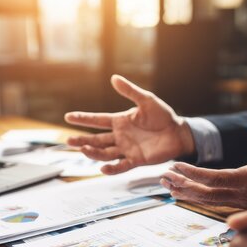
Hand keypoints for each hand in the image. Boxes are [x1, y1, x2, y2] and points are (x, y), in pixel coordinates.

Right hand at [65, 75, 194, 174]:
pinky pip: (121, 166)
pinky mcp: (135, 160)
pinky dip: (111, 169)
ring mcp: (126, 149)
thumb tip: (113, 78)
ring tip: (83, 150)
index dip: (83, 119)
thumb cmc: (163, 115)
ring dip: (93, 153)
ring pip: (104, 153)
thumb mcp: (146, 100)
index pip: (97, 120)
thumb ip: (130, 91)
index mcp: (119, 121)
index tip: (68, 117)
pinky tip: (102, 168)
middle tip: (69, 140)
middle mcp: (119, 136)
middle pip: (96, 139)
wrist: (179, 133)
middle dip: (82, 140)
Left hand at [160, 118, 246, 207]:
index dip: (194, 173)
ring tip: (166, 185)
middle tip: (162, 176)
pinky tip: (182, 192)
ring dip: (185, 192)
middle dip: (182, 185)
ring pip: (207, 200)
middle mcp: (244, 196)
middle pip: (206, 194)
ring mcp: (241, 203)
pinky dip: (195, 197)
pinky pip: (213, 202)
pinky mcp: (239, 204)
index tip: (176, 165)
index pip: (215, 179)